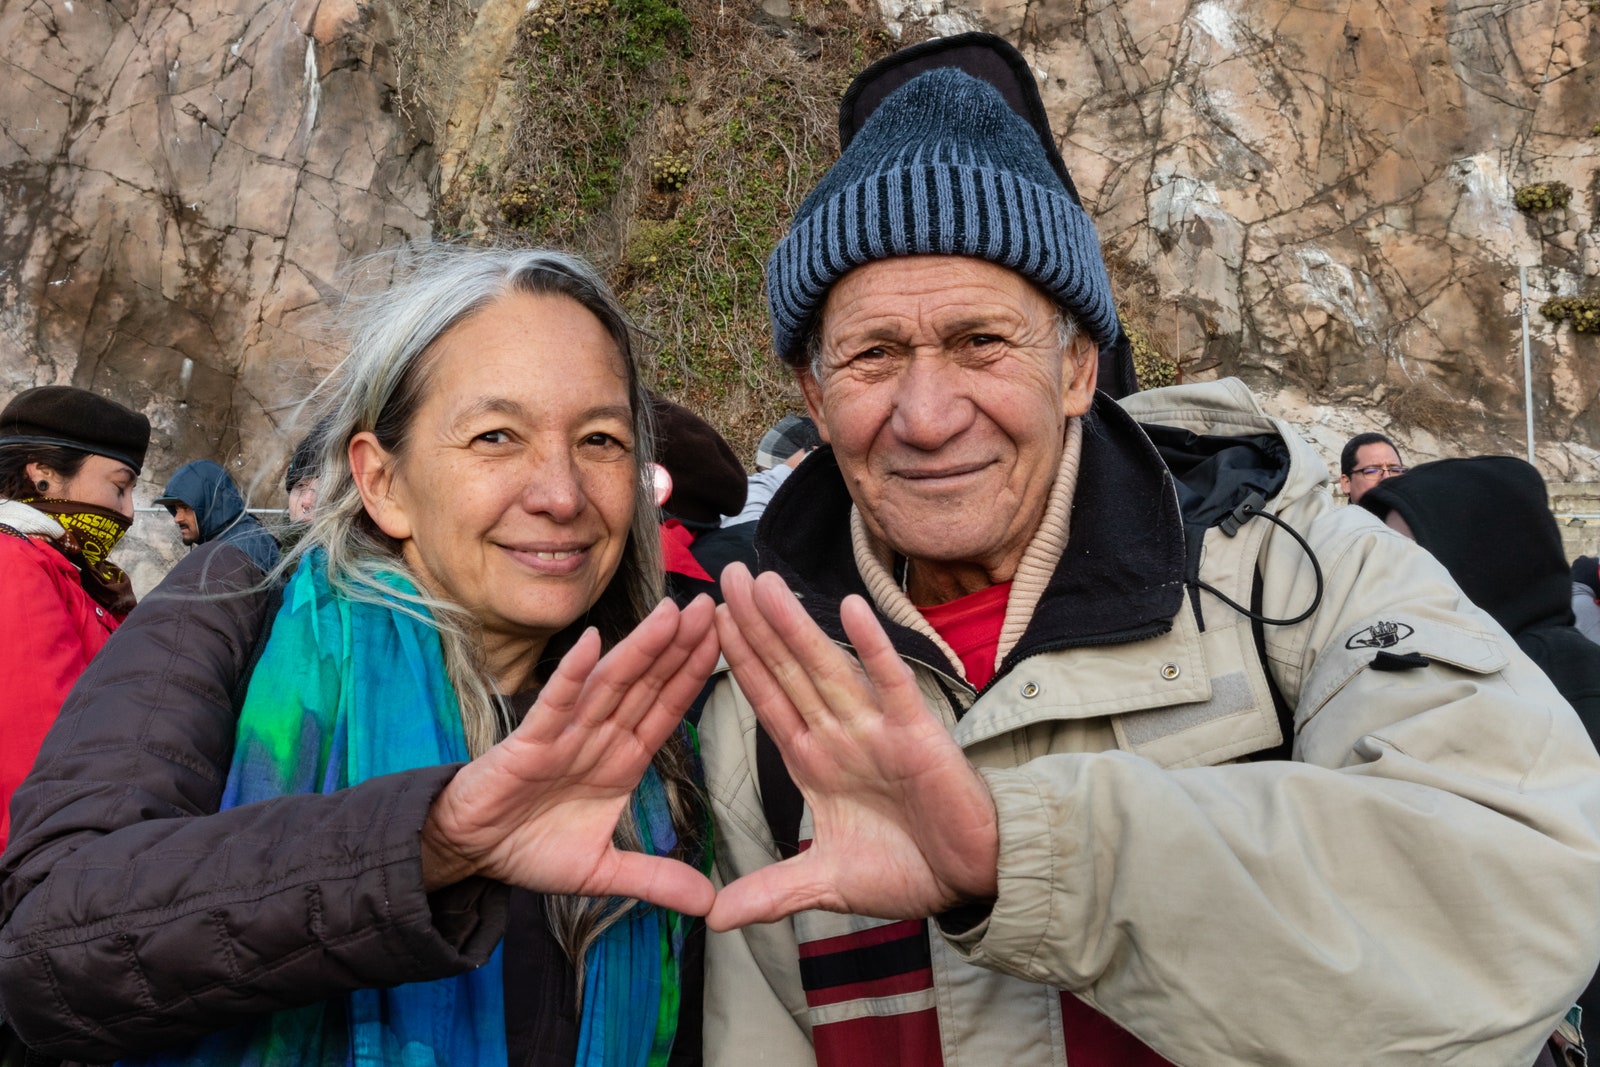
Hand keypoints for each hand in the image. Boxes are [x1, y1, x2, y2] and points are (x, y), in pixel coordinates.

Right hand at [420, 595, 718, 917]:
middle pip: (647, 685)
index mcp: (622, 760)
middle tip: (713, 604)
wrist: (470, 851)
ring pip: (609, 686)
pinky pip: (554, 704)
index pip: (667, 711)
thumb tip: (708, 904)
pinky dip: (572, 676)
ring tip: (671, 614)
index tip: (726, 640)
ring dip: (640, 649)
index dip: (694, 676)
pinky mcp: (528, 743)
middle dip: (680, 647)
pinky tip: (593, 643)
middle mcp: (599, 738)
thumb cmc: (530, 846)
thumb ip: (654, 879)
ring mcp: (565, 735)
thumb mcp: (602, 872)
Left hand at [706, 564, 998, 931]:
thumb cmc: (906, 870)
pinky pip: (888, 681)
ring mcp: (875, 729)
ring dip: (794, 624)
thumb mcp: (826, 885)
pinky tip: (847, 607)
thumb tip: (715, 919)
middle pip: (787, 670)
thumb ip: (772, 892)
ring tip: (763, 582)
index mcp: (814, 761)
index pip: (767, 700)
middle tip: (724, 572)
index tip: (705, 621)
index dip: (737, 661)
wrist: (971, 879)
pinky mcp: (915, 733)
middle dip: (754, 624)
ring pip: (825, 667)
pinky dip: (869, 646)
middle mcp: (839, 735)